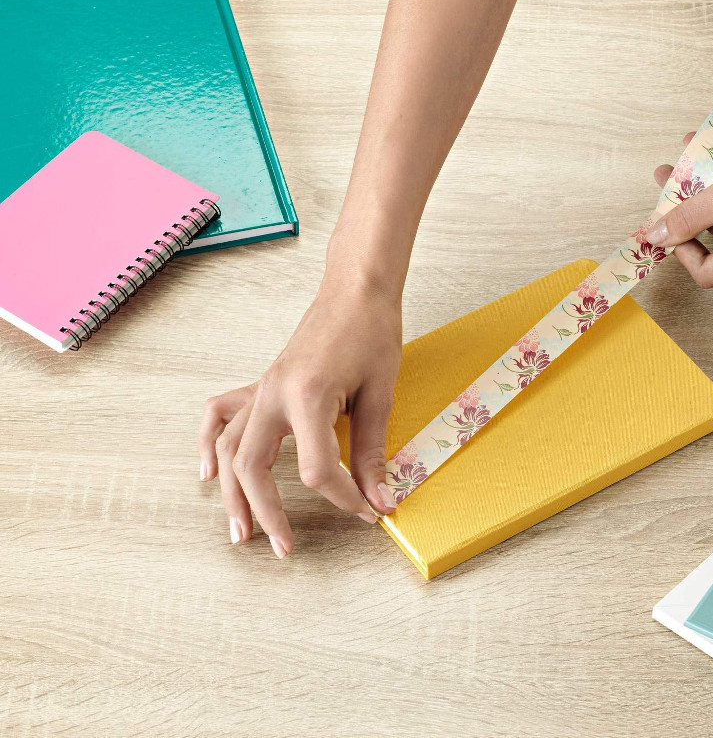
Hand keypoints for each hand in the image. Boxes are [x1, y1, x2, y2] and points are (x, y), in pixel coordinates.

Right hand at [198, 268, 401, 557]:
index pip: (317, 470)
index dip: (345, 498)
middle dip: (268, 513)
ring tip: (240, 532)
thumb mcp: (379, 394)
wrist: (356, 289)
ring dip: (232, 493)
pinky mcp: (264, 384)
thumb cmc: (371, 332)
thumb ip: (373, 451)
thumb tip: (380, 499)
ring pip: (232, 449)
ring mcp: (263, 389)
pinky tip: (208, 470)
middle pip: (255, 468)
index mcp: (306, 397)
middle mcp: (274, 395)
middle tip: (284, 548)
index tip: (369, 512)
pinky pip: (223, 415)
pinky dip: (211, 443)